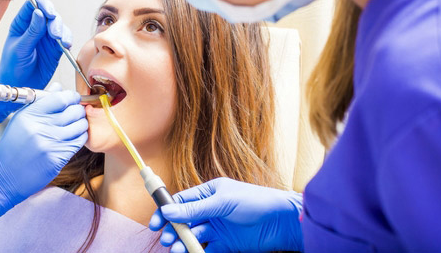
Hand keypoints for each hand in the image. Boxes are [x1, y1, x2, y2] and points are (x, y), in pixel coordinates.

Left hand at [0, 0, 73, 122]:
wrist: (18, 86)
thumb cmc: (12, 67)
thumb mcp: (20, 48)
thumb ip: (31, 32)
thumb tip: (38, 13)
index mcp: (22, 24)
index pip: (33, 6)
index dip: (42, 5)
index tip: (48, 12)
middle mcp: (35, 28)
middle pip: (49, 14)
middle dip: (54, 21)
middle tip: (54, 33)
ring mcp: (46, 38)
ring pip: (59, 26)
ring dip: (62, 31)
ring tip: (61, 41)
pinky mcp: (55, 48)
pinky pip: (65, 39)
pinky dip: (67, 40)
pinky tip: (66, 45)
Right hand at [0, 90, 86, 232]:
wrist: (4, 176)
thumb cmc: (12, 147)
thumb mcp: (20, 121)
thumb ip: (41, 103)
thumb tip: (59, 87)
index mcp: (29, 115)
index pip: (60, 98)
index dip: (71, 96)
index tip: (72, 99)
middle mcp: (39, 127)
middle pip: (74, 111)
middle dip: (78, 110)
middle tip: (75, 113)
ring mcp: (50, 143)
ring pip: (80, 126)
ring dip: (81, 124)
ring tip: (74, 127)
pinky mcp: (58, 158)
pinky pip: (79, 142)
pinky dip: (79, 138)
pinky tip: (72, 139)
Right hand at [149, 177, 303, 252]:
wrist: (285, 222)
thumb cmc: (257, 203)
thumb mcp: (223, 202)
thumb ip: (195, 208)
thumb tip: (167, 212)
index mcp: (208, 194)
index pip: (180, 202)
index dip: (165, 212)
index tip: (155, 224)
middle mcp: (210, 211)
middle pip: (183, 222)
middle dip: (172, 231)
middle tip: (167, 239)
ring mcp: (218, 228)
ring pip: (193, 237)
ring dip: (183, 243)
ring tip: (178, 250)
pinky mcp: (226, 244)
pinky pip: (206, 250)